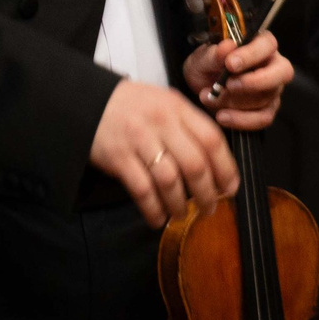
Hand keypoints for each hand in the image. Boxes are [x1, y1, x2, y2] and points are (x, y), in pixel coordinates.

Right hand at [88, 80, 236, 227]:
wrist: (87, 101)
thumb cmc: (134, 105)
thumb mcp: (166, 103)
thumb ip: (190, 125)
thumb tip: (216, 161)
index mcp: (179, 109)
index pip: (212, 140)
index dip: (226, 168)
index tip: (231, 188)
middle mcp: (162, 124)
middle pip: (194, 163)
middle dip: (207, 192)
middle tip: (211, 208)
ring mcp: (139, 141)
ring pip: (169, 179)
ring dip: (180, 204)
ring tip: (183, 215)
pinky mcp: (118, 158)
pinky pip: (141, 189)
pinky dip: (152, 208)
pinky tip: (158, 218)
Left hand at [182, 28, 294, 130]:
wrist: (202, 89)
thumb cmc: (206, 67)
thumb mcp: (202, 59)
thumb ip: (214, 54)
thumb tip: (227, 47)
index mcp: (260, 45)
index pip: (267, 45)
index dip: (251, 55)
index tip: (230, 63)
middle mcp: (273, 66)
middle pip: (283, 72)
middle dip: (256, 81)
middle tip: (229, 85)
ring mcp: (273, 89)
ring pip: (266, 97)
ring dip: (235, 101)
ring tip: (210, 97)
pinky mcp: (268, 109)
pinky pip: (263, 118)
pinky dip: (241, 119)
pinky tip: (222, 116)